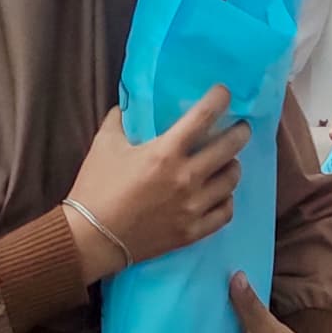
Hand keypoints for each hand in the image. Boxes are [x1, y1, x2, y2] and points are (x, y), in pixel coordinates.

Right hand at [64, 90, 247, 276]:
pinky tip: (221, 194)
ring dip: (233, 165)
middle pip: (229, 147)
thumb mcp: (104, 144)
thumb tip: (130, 105)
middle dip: (240, 132)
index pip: (203, 117)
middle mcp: (187, 178)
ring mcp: (193, 207)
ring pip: (232, 180)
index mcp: (166, 153)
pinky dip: (227, 199)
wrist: (91, 239)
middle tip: (240, 127)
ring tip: (229, 161)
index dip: (219, 99)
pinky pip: (225, 212)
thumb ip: (120, 120)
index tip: (224, 93)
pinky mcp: (192, 231)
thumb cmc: (96, 188)